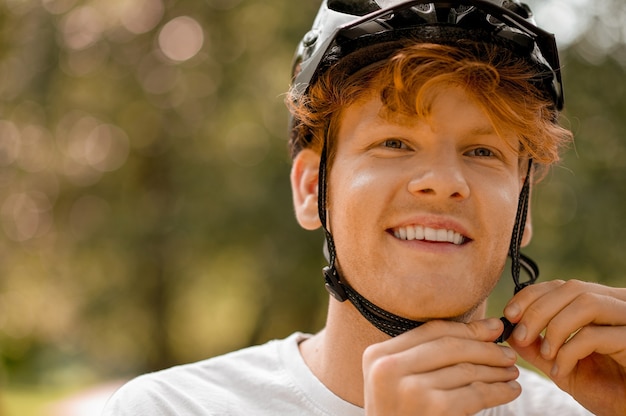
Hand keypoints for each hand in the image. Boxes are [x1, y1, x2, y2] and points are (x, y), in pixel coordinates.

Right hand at [362, 318, 519, 414]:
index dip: (467, 328)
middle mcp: (390, 368)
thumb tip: (485, 329)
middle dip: (485, 348)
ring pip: (465, 369)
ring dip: (496, 370)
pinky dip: (498, 391)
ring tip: (512, 372)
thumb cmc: (400, 415)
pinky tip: (510, 390)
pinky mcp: (435, 408)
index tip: (492, 328)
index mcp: (378, 355)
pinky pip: (475, 393)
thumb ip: (423, 355)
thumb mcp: (396, 381)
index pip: (430, 331)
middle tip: (508, 353)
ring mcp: (412, 388)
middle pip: (450, 346)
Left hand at [504, 279, 625, 415]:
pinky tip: (561, 370)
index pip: (561, 285)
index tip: (510, 315)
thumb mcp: (561, 365)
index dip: (531, 296)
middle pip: (572, 288)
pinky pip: (594, 335)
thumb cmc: (603, 389)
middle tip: (520, 335)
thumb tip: (507, 328)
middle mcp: (618, 306)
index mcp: (600, 305)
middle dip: (538, 310)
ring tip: (545, 353)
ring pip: (586, 302)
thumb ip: (536, 346)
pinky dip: (568, 351)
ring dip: (554, 327)